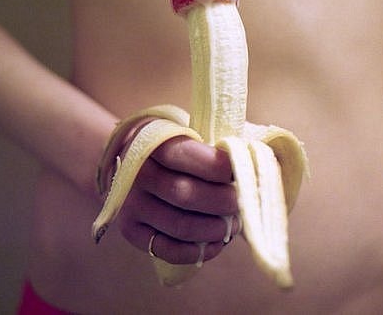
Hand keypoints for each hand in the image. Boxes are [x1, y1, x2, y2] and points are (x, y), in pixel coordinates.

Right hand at [115, 136, 239, 264]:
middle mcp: (138, 175)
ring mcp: (131, 205)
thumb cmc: (173, 146)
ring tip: (233, 224)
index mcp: (154, 143)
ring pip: (181, 226)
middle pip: (187, 195)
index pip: (190, 157)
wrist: (127, 159)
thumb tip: (255, 160)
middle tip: (242, 202)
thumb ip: (215, 144)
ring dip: (215, 229)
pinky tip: (215, 243)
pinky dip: (198, 251)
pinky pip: (168, 249)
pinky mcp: (131, 230)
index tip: (240, 171)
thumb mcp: (187, 132)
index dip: (221, 167)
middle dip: (224, 202)